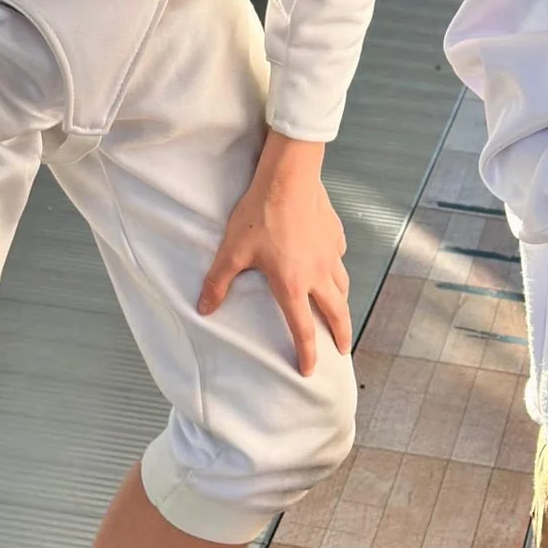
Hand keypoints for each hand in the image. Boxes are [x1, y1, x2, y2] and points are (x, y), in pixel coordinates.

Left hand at [198, 132, 351, 375]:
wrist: (288, 177)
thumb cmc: (259, 214)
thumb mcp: (232, 251)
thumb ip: (219, 282)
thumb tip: (204, 309)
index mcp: (293, 285)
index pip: (302, 329)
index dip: (306, 354)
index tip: (309, 370)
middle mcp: (318, 274)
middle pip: (337, 313)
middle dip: (341, 335)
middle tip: (342, 349)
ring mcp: (330, 253)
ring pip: (343, 285)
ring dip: (342, 303)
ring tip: (339, 309)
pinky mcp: (335, 233)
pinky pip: (340, 256)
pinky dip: (337, 266)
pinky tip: (330, 261)